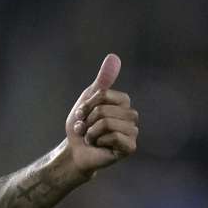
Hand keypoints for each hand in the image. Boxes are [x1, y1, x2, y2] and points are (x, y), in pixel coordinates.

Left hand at [65, 53, 138, 176]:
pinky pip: (112, 137)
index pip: (103, 95)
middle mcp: (132, 116)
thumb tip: (113, 56)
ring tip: (91, 137)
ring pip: (106, 123)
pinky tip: (99, 146)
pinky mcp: (130, 147)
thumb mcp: (87, 100)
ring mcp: (132, 132)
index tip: (82, 113)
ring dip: (90, 132)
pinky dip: (98, 141)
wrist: (74, 151)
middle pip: (102, 110)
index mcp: (123, 102)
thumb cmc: (82, 126)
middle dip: (87, 120)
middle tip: (86, 128)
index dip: (87, 104)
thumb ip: (101, 80)